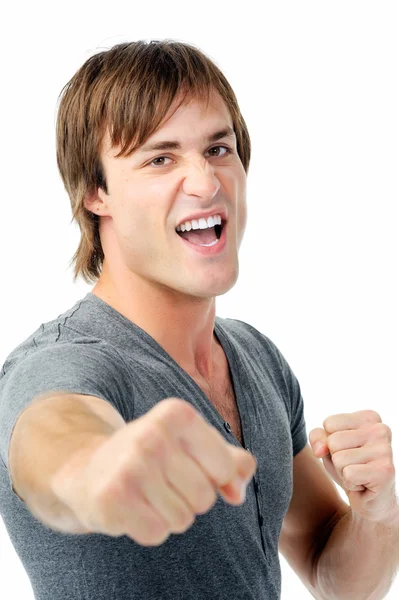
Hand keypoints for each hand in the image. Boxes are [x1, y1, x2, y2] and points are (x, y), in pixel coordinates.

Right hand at [52, 398, 256, 545]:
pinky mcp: (112, 498)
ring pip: (182, 519)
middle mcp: (153, 434)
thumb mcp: (193, 445)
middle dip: (189, 498)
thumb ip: (231, 462)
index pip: (225, 468)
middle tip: (161, 481)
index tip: (185, 464)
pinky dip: (149, 528)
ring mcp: (130, 466)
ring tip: (146, 494)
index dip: (211, 476)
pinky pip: (157, 533)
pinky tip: (132, 508)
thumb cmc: (153, 456)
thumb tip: (238, 492)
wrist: (89, 469)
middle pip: (204, 497)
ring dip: (169, 515)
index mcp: (177, 413)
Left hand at [309, 410, 397, 523]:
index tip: (348, 450)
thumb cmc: (349, 466)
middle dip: (336, 459)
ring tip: (358, 474)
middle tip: (353, 466)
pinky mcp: (385, 471)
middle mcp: (381, 429)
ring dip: (343, 472)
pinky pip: (348, 474)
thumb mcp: (328, 446)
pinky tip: (363, 484)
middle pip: (333, 441)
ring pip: (339, 459)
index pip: (329, 423)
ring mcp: (385, 450)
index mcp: (369, 417)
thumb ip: (317, 437)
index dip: (330, 442)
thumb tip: (319, 450)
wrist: (369, 500)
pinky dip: (350, 483)